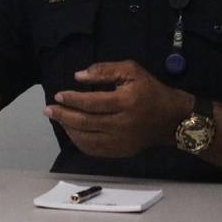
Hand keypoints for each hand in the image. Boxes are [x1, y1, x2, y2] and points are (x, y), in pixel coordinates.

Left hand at [44, 60, 187, 157]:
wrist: (173, 119)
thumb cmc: (150, 91)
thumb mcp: (132, 71)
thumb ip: (105, 70)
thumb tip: (78, 76)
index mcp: (126, 102)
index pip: (92, 103)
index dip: (72, 99)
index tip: (58, 96)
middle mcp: (123, 124)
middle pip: (86, 122)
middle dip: (63, 115)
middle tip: (48, 110)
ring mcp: (122, 141)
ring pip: (87, 138)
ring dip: (68, 129)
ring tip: (57, 119)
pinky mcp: (122, 151)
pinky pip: (94, 150)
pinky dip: (79, 142)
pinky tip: (72, 132)